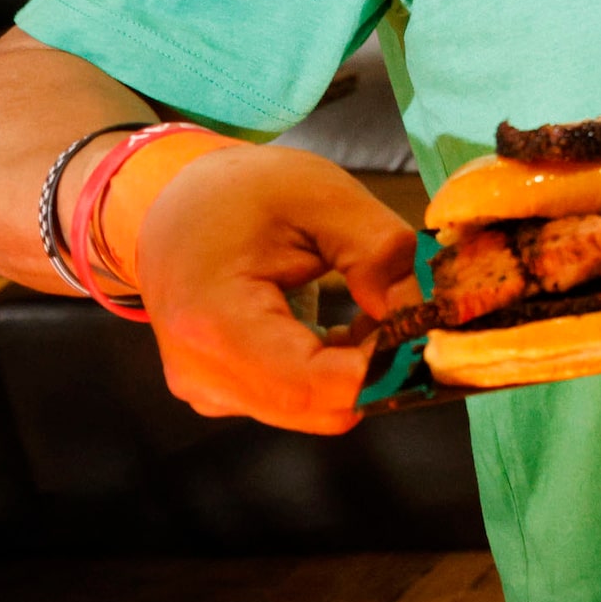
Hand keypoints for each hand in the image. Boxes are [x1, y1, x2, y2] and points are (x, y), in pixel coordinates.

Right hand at [131, 144, 422, 434]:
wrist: (171, 202)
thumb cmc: (242, 192)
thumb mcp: (322, 197)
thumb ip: (379, 252)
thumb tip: (421, 310)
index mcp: (213, 322)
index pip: (312, 384)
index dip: (381, 368)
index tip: (428, 328)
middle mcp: (202, 373)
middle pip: (317, 407)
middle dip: (378, 369)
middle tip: (414, 313)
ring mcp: (209, 390)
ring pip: (312, 409)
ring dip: (359, 369)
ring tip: (375, 307)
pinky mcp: (223, 393)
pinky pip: (296, 400)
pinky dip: (336, 371)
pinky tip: (350, 327)